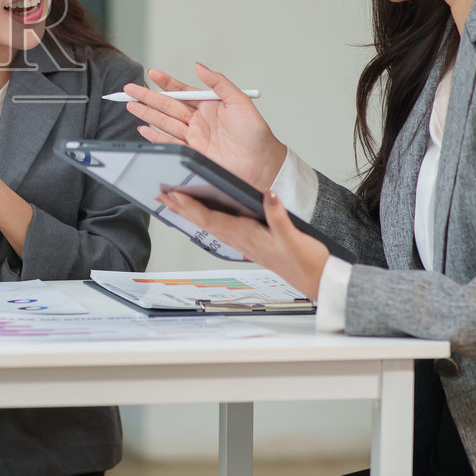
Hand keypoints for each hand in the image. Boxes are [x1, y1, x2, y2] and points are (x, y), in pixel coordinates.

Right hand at [124, 63, 287, 190]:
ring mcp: (194, 137)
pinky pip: (169, 142)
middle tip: (129, 89)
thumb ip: (218, 83)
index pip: (182, 91)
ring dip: (146, 114)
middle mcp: (199, 120)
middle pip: (168, 106)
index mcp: (209, 104)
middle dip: (147, 96)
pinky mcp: (192, 153)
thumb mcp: (240, 101)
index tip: (151, 73)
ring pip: (164, 122)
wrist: (262, 164)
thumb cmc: (256, 133)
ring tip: (130, 105)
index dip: (166, 83)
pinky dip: (154, 136)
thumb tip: (199, 65)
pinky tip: (142, 129)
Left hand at [156, 188, 328, 300]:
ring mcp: (243, 242)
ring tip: (172, 203)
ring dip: (189, 214)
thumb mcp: (293, 235)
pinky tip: (200, 215)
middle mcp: (240, 239)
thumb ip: (278, 215)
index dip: (191, 207)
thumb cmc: (304, 261)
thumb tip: (268, 195)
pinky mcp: (249, 243)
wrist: (314, 280)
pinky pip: (220, 229)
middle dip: (181, 209)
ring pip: (209, 225)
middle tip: (161, 196)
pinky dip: (206, 219)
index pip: (212, 218)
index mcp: (247, 235)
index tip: (175, 195)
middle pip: (203, 221)